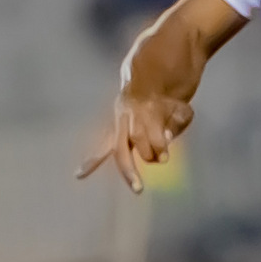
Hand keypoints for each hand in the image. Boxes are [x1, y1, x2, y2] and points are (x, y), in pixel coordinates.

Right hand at [78, 87, 194, 194]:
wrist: (148, 80)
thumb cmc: (169, 102)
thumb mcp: (181, 109)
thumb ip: (176, 123)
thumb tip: (166, 138)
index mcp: (149, 106)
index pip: (152, 131)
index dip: (159, 145)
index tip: (164, 158)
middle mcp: (131, 114)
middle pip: (135, 137)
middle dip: (145, 155)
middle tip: (152, 172)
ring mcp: (120, 121)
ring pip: (117, 145)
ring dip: (120, 167)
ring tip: (114, 181)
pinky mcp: (114, 130)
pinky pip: (103, 147)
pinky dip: (93, 161)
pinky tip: (79, 174)